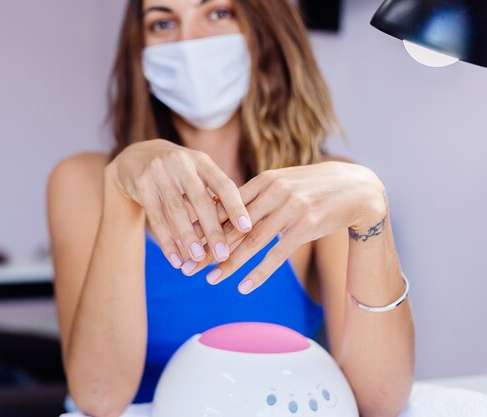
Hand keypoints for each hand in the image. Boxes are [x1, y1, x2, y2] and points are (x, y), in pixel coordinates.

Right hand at [107, 139, 252, 268]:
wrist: (135, 157)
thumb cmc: (177, 172)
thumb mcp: (196, 173)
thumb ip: (215, 192)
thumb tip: (241, 223)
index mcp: (201, 160)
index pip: (223, 184)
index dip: (236, 206)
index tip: (247, 228)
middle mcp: (181, 163)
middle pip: (200, 200)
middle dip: (213, 230)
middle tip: (224, 255)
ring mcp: (159, 172)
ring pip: (176, 210)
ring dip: (189, 237)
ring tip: (199, 259)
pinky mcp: (141, 184)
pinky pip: (156, 217)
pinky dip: (167, 241)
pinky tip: (176, 259)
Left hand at [183, 161, 387, 293]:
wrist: (356, 188)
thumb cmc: (314, 187)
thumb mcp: (284, 183)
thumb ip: (258, 195)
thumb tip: (227, 209)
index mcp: (264, 180)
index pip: (226, 206)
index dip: (203, 225)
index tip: (182, 240)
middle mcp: (274, 192)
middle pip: (234, 225)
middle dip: (208, 247)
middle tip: (186, 266)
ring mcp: (290, 209)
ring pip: (251, 241)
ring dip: (228, 262)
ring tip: (209, 278)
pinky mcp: (306, 226)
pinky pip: (277, 255)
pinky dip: (259, 272)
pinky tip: (243, 286)